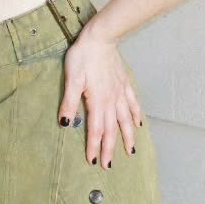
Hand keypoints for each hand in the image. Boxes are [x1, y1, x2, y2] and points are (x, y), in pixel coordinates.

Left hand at [59, 21, 143, 169]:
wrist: (101, 37)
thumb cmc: (83, 56)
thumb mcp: (71, 79)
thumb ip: (69, 103)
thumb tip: (65, 125)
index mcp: (98, 101)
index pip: (96, 130)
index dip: (94, 146)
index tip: (93, 161)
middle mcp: (112, 100)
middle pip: (112, 129)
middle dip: (110, 148)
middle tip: (109, 166)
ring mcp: (120, 92)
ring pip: (126, 119)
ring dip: (128, 136)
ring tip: (130, 151)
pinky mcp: (124, 83)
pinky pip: (133, 103)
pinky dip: (136, 115)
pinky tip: (139, 123)